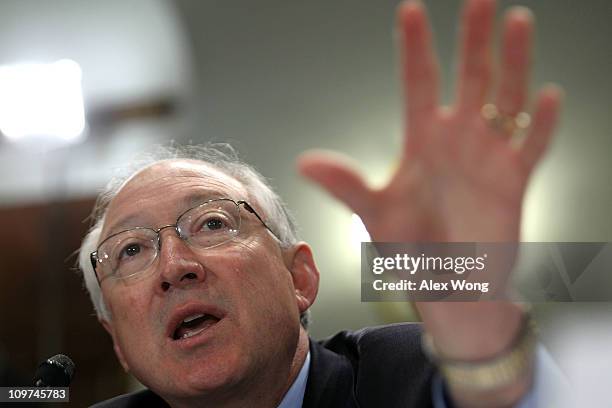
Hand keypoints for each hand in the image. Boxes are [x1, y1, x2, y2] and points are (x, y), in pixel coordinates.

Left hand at [298, 0, 561, 243]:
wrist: (448, 287)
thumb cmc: (410, 251)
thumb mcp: (376, 214)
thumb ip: (348, 185)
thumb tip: (304, 163)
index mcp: (421, 141)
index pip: (417, 82)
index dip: (414, 47)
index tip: (411, 10)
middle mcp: (456, 140)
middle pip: (467, 77)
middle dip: (473, 39)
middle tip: (480, 0)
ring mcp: (488, 156)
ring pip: (505, 99)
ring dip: (513, 63)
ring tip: (516, 23)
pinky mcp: (515, 180)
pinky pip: (533, 145)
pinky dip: (542, 124)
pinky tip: (547, 98)